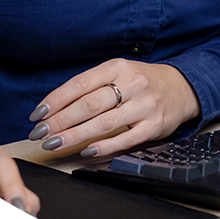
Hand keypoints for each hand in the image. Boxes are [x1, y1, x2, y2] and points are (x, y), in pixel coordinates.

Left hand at [27, 59, 200, 157]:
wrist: (181, 87)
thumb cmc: (141, 82)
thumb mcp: (119, 72)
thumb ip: (92, 86)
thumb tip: (55, 107)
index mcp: (119, 67)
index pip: (81, 83)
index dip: (57, 100)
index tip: (38, 115)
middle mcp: (132, 83)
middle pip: (90, 104)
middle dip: (61, 121)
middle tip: (40, 134)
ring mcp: (144, 105)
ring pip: (104, 123)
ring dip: (75, 136)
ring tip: (55, 144)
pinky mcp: (154, 126)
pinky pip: (125, 139)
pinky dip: (103, 147)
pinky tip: (86, 151)